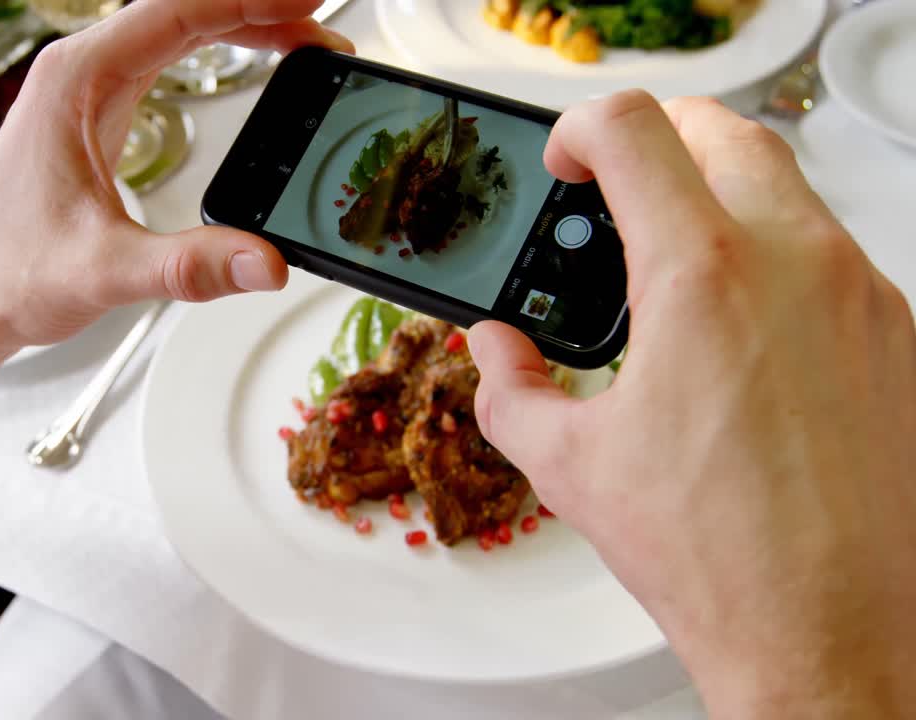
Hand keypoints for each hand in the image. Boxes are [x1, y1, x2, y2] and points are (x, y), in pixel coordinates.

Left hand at [0, 0, 352, 419]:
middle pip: (181, 10)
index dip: (246, 0)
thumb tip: (265, 262)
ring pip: (174, 30)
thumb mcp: (105, 271)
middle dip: (256, 11)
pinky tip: (249, 60)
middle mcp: (79, 73)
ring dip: (240, 27)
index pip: (175, 11)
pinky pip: (163, 58)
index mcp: (76, 81)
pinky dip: (213, 50)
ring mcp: (85, 91)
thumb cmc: (9, 274)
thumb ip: (188, 266)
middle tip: (324, 31)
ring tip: (304, 42)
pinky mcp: (94, 115)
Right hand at [467, 92, 915, 715]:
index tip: (567, 159)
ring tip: (672, 263)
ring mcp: (861, 294)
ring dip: (720, 198)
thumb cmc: (718, 556)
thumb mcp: (570, 464)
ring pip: (785, 189)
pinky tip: (737, 326)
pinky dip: (774, 256)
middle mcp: (795, 264)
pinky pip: (830, 253)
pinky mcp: (898, 333)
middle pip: (723, 132)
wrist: (830, 630)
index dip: (581, 128)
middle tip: (617, 184)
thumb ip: (510, 384)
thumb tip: (495, 351)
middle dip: (659, 140)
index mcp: (700, 277)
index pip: (634, 130)